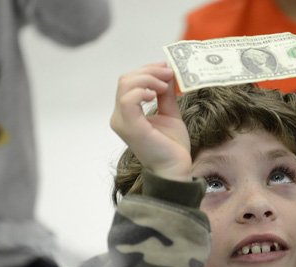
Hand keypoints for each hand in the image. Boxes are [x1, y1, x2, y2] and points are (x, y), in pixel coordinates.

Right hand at [110, 63, 191, 180]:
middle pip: (125, 80)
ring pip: (125, 85)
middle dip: (149, 71)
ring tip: (165, 85)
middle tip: (168, 73)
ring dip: (148, 79)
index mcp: (127, 113)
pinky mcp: (130, 127)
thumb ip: (166, 95)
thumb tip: (167, 74)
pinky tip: (156, 94)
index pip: (129, 82)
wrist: (175, 168)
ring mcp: (122, 122)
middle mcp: (119, 117)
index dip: (147, 70)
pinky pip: (128, 100)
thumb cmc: (172, 146)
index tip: (166, 68)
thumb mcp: (170, 114)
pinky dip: (142, 91)